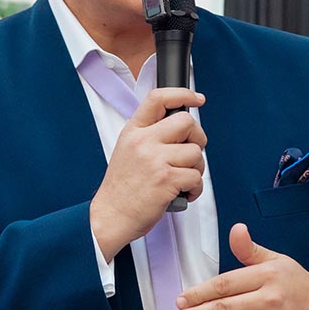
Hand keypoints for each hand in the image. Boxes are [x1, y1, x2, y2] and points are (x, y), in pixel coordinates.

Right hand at [90, 88, 206, 261]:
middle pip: (186, 122)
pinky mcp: (165, 180)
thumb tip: (182, 128)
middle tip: (191, 153)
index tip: (197, 98)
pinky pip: (196, 177)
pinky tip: (184, 193)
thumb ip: (149, 135)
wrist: (111, 216)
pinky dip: (196, 188)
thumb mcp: (127, 150)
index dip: (183, 94)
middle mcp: (143, 141)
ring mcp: (154, 160)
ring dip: (196, 169)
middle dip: (197, 138)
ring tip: (182, 179)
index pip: (158, 98)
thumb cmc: (123, 188)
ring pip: (195, 152)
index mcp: (133, 131)